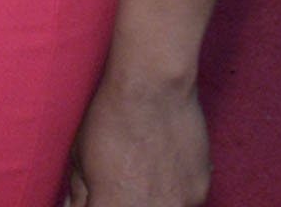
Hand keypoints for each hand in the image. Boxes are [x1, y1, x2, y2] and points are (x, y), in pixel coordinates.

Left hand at [67, 76, 209, 204]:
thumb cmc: (110, 116)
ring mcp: (179, 206)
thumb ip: (80, 192)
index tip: (102, 193)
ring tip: (146, 173)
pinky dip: (175, 190)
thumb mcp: (81, 155)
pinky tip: (166, 165)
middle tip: (126, 180)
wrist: (152, 86)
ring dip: (153, 200)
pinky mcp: (199, 192)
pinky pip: (186, 200)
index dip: (101, 201)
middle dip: (126, 200)